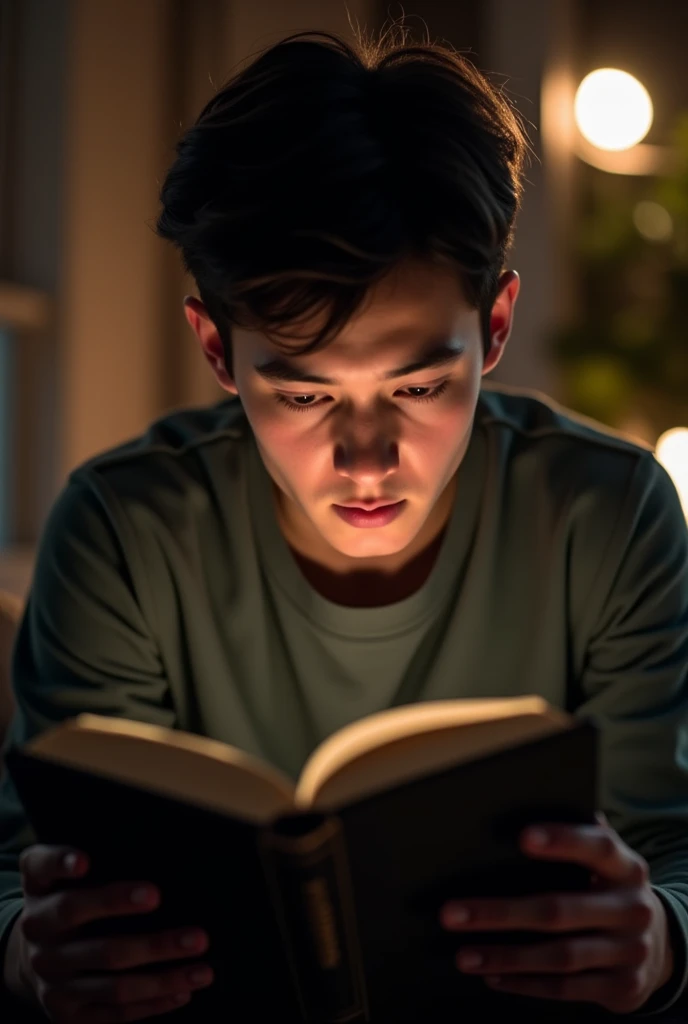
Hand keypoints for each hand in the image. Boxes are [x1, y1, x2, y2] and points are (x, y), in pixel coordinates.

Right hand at [4, 843, 213, 1022]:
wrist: (29, 954)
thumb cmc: (63, 899)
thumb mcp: (59, 873)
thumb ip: (83, 855)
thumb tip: (150, 844)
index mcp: (40, 894)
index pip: (44, 872)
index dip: (61, 864)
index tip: (86, 861)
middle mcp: (40, 938)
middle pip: (99, 944)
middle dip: (150, 942)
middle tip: (197, 936)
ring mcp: (53, 981)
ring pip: (114, 986)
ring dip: (164, 978)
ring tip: (203, 967)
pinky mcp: (66, 1013)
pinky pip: (113, 1014)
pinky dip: (151, 1004)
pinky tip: (182, 992)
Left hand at [440, 815, 674, 1013]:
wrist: (659, 945)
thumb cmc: (610, 888)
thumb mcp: (606, 863)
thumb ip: (576, 838)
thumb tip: (521, 807)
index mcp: (627, 868)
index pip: (598, 848)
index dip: (562, 840)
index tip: (521, 838)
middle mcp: (632, 909)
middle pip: (560, 910)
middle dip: (500, 913)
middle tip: (451, 914)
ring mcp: (629, 952)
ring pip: (558, 956)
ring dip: (505, 956)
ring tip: (464, 955)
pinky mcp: (621, 988)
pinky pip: (565, 988)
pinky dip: (525, 984)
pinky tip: (492, 976)